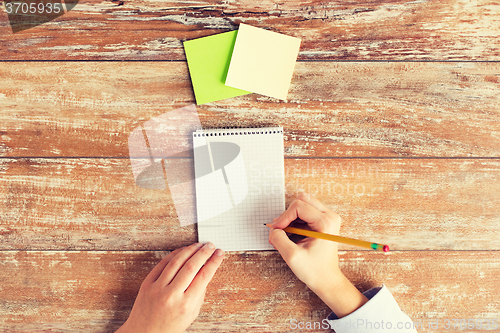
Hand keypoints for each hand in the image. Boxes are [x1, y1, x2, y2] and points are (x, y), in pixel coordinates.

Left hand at [116, 242, 224, 332]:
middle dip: (204, 253)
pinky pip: (163, 264)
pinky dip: (174, 254)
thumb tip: (206, 272)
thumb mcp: (191, 314)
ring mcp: (158, 288)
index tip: (219, 254)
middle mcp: (172, 295)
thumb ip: (199, 294)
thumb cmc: (169, 326)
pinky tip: (183, 250)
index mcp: (186, 304)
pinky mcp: (147, 283)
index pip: (204, 276)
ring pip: (177, 261)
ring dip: (190, 250)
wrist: (144, 332)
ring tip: (199, 245)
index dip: (214, 262)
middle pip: (191, 266)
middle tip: (211, 246)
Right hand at [269, 192, 367, 317]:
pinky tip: (290, 236)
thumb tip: (273, 230)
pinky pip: (305, 214)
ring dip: (290, 219)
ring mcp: (328, 218)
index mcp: (325, 222)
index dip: (284, 217)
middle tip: (279, 231)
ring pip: (302, 206)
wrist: (327, 280)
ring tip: (283, 236)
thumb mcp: (292, 256)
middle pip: (302, 200)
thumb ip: (278, 239)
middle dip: (287, 215)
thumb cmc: (315, 270)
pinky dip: (294, 222)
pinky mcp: (323, 222)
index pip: (298, 206)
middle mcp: (329, 216)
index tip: (277, 231)